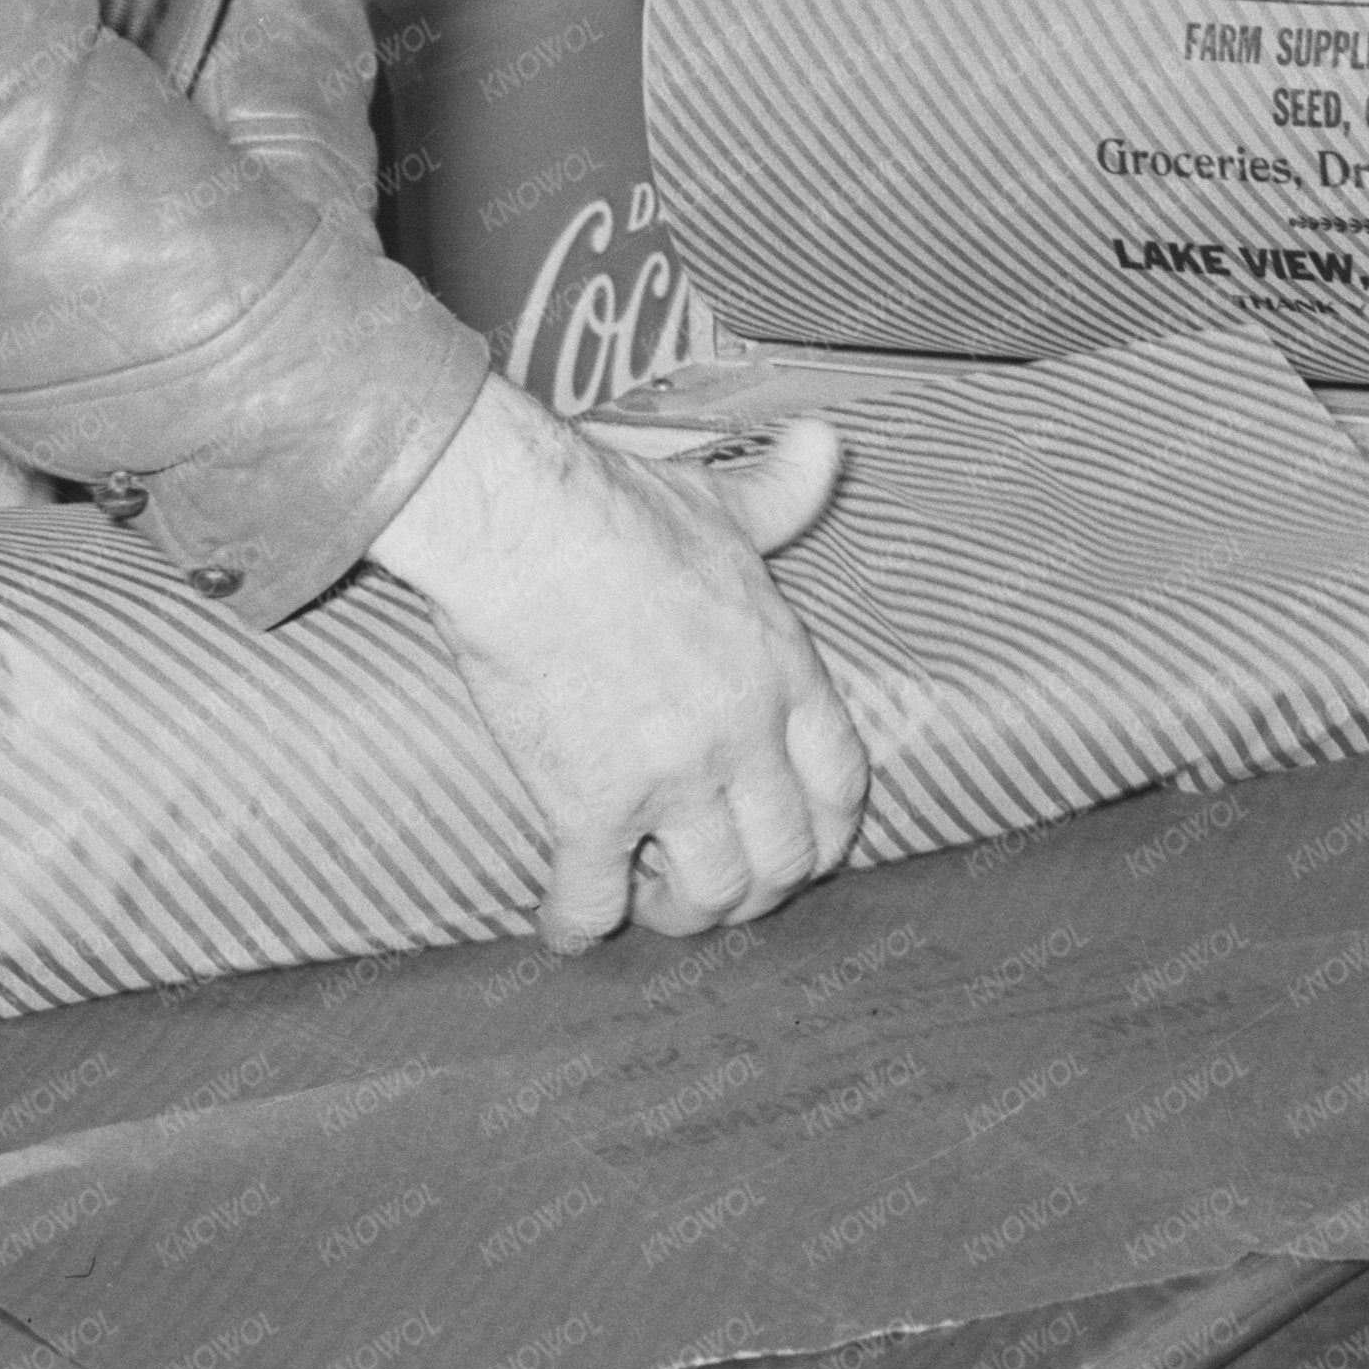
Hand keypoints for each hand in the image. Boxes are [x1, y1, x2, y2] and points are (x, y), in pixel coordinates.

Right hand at [365, 379, 872, 945]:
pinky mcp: (589, 807)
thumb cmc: (620, 508)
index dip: (828, 832)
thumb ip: (782, 492)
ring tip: (650, 895)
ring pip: (711, 894)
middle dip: (759, 887)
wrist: (526, 531)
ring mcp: (672, 780)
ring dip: (684, 912)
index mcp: (783, 671)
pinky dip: (580, 925)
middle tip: (718, 881)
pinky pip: (594, 903)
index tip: (802, 844)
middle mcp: (743, 738)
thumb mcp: (722, 499)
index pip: (842, 785)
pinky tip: (566, 920)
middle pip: (786, 858)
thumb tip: (828, 443)